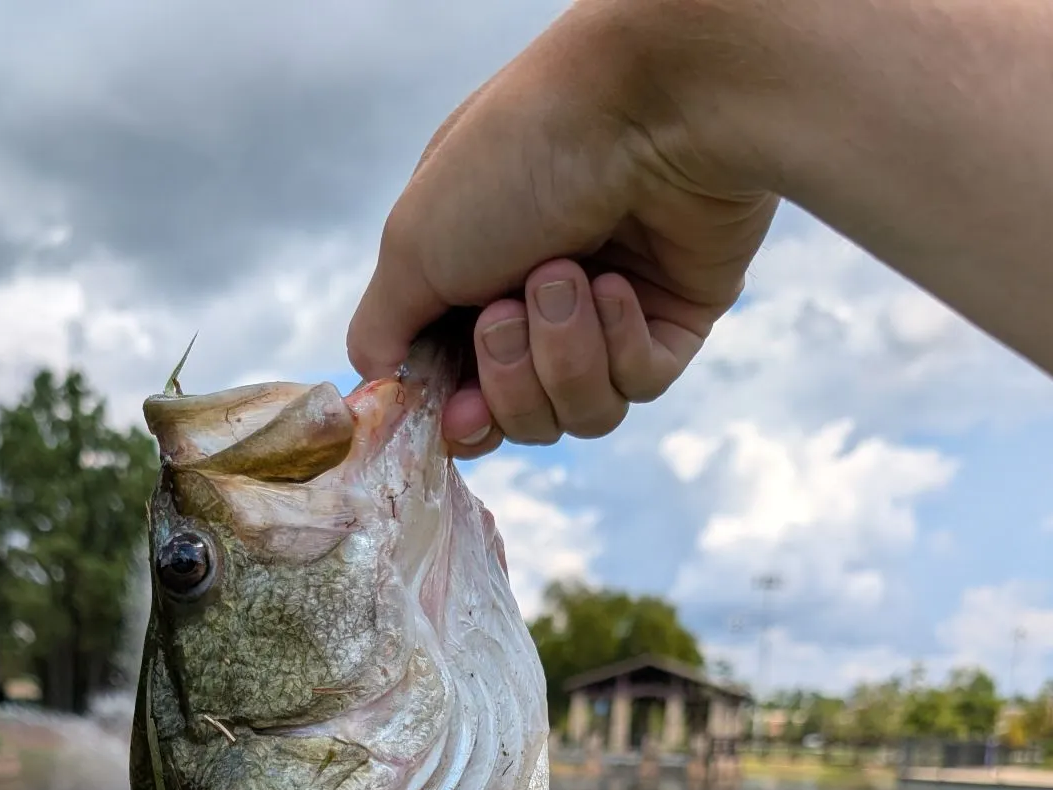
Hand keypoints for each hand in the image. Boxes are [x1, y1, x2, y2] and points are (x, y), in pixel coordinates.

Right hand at [346, 0, 777, 456]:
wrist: (646, 107)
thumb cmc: (517, 159)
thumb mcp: (413, 245)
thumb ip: (381, 328)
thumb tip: (379, 380)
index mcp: (471, 282)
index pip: (460, 392)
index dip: (461, 419)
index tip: (457, 413)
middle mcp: (539, 306)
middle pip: (521, 419)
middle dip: (510, 378)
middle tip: (506, 311)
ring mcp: (609, 317)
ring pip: (580, 412)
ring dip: (563, 354)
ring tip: (566, 276)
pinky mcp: (673, 322)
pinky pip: (640, 385)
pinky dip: (620, 342)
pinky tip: (619, 282)